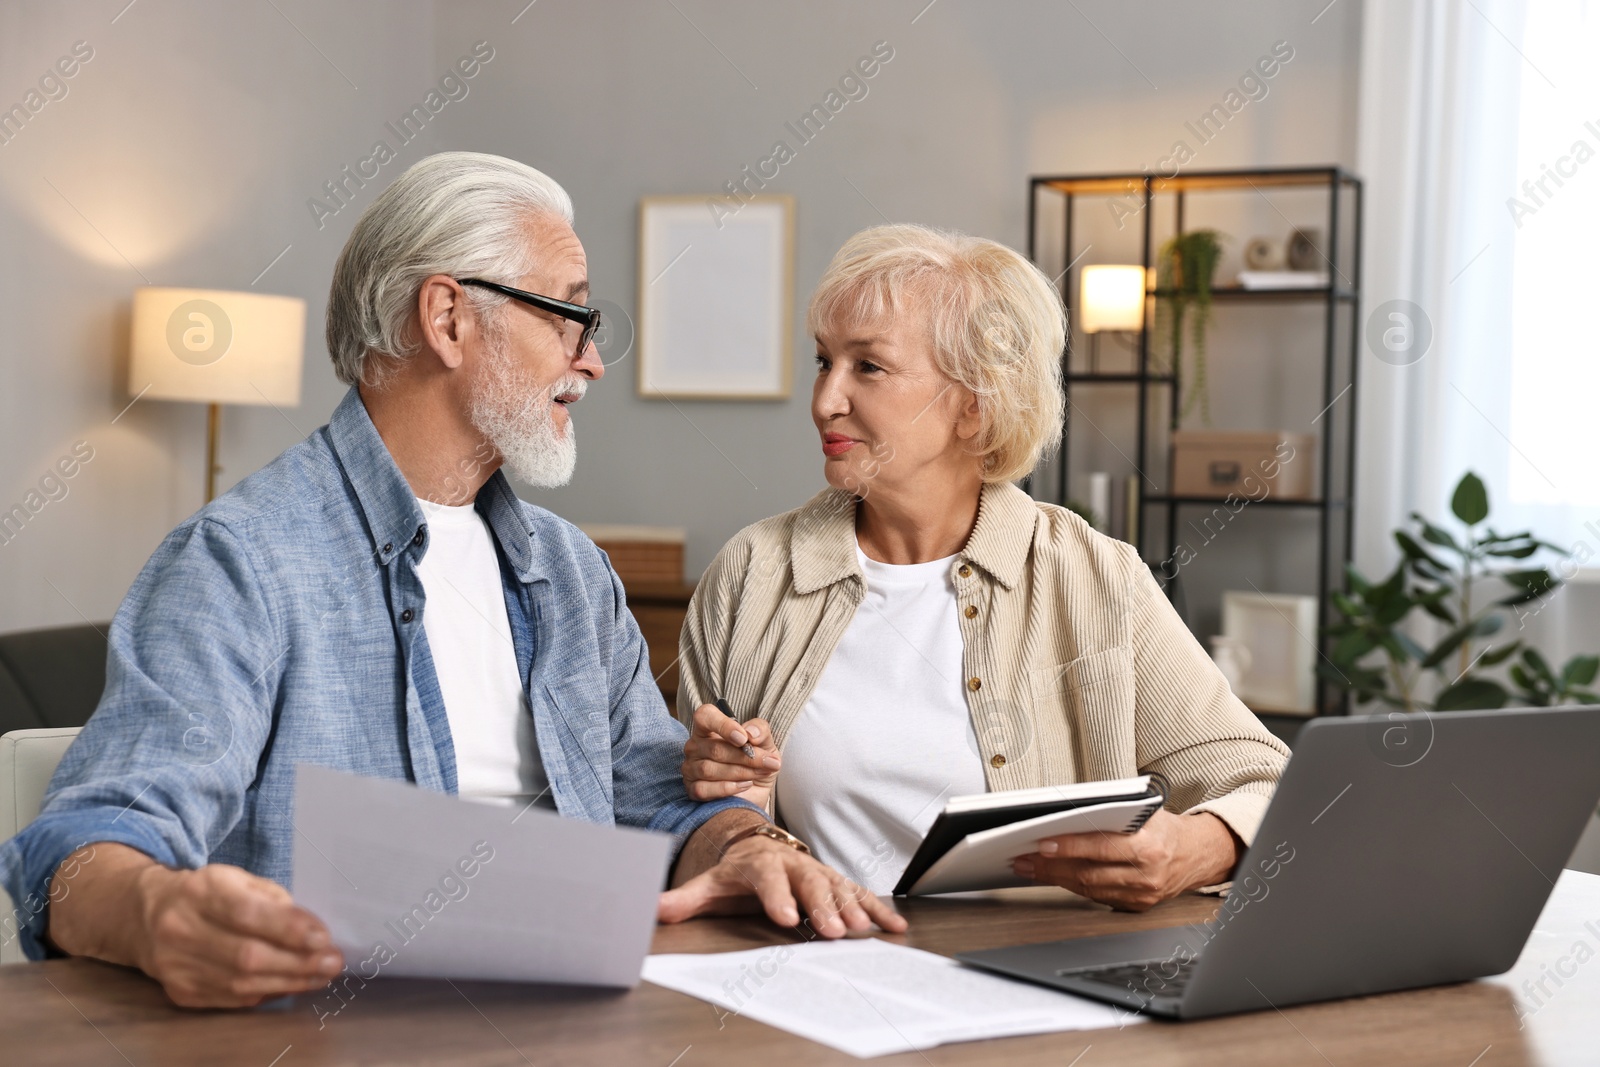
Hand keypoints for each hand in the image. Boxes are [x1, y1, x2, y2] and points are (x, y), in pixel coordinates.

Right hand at [135, 863, 345, 1006]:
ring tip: (321, 976)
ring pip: (241, 983)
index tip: (323, 938)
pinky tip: (292, 985)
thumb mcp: (237, 879)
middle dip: (298, 962)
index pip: (247, 914)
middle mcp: (182, 929)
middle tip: (333, 963)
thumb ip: (273, 900)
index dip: (288, 929)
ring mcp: (177, 965)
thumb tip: (311, 932)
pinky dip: (267, 992)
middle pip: (247, 955)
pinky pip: (232, 998)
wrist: (146, 915)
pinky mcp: (180, 991)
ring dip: (289, 982)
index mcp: (200, 892)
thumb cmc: (206, 894)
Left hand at [658, 834, 907, 938]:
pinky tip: (893, 926)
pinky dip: (876, 909)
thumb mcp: (710, 884)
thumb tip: (652, 908)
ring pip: (837, 888)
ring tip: (860, 929)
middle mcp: (793, 864)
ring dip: (851, 908)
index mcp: (761, 864)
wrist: (762, 848)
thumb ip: (686, 899)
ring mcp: (817, 872)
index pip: (768, 881)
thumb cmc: (737, 873)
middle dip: (821, 906)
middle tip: (831, 930)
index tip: (784, 918)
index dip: (776, 898)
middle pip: (809, 883)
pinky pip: (859, 894)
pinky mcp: (836, 882)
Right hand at [681, 702, 781, 806]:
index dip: (723, 725)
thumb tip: (751, 733)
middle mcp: (696, 746)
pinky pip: (704, 789)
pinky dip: (727, 788)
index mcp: (708, 728)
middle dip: (746, 757)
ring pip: (710, 770)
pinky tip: (744, 785)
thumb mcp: (765, 742)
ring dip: (741, 773)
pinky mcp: (692, 790)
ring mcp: (691, 768)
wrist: (756, 790)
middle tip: (769, 762)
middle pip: (715, 749)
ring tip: (760, 773)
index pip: (705, 716)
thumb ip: (760, 730)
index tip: (744, 738)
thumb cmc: (755, 761)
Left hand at [1010, 810, 1239, 911]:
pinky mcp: (1136, 907)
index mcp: (1149, 847)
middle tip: (1024, 858)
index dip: (1069, 847)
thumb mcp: (1143, 812)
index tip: (1043, 844)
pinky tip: (1055, 876)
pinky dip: (1073, 886)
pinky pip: (1097, 898)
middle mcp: (1146, 875)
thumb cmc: (1165, 828)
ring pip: (1088, 889)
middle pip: (1088, 873)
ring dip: (1055, 878)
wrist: (1198, 854)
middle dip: (1051, 866)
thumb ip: (1109, 814)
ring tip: (1031, 867)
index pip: (1101, 848)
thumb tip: (1064, 814)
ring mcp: (1141, 895)